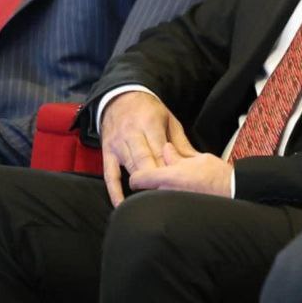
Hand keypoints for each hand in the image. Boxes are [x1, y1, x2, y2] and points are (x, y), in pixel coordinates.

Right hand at [100, 91, 196, 205]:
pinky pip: (109, 175)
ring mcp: (117, 144)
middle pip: (144, 160)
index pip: (159, 150)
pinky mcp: (107, 153)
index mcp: (149, 124)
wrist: (119, 98)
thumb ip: (180, 142)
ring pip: (129, 168)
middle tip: (167, 194)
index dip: (167, 168)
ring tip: (152, 201)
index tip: (178, 183)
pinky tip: (121, 204)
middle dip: (155, 178)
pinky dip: (114, 191)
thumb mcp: (168, 119)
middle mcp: (131, 134)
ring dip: (140, 185)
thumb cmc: (148, 111)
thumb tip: (194, 161)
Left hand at [129, 142, 233, 198]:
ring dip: (160, 195)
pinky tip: (181, 199)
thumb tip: (166, 149)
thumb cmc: (217, 176)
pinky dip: (169, 204)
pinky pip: (166, 208)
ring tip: (175, 190)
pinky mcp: (178, 214)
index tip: (142, 175)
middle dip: (150, 186)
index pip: (137, 179)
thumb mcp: (197, 158)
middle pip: (145, 191)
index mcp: (168, 176)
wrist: (233, 193)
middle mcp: (166, 193)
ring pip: (156, 199)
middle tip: (163, 181)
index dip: (138, 176)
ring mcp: (172, 205)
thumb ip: (177, 155)